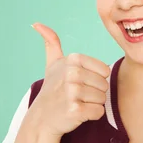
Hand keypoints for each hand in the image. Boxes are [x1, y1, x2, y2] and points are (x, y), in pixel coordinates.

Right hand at [28, 23, 110, 137]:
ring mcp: (72, 92)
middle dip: (95, 93)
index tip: (80, 83)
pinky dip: (92, 115)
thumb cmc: (52, 90)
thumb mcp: (52, 64)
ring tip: (77, 103)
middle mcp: (72, 73)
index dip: (96, 79)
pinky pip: (99, 112)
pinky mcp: (75, 110)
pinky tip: (78, 113)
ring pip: (103, 99)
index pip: (105, 70)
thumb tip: (37, 23)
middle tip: (78, 96)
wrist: (42, 118)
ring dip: (93, 104)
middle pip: (105, 85)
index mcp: (73, 59)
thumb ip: (51, 43)